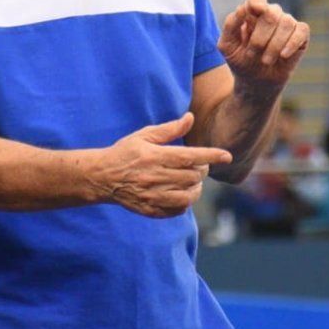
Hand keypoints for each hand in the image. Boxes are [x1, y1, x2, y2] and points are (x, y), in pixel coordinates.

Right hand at [100, 112, 231, 218]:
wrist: (102, 176)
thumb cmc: (125, 152)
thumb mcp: (144, 135)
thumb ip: (170, 129)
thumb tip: (190, 118)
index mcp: (155, 156)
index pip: (191, 157)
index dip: (211, 156)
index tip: (226, 155)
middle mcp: (155, 177)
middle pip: (193, 177)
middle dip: (202, 171)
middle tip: (199, 166)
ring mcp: (152, 195)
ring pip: (188, 196)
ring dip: (196, 188)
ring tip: (193, 181)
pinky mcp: (150, 209)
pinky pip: (177, 210)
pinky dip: (184, 203)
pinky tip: (181, 193)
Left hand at [218, 0, 308, 87]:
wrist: (255, 82)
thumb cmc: (240, 60)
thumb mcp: (227, 46)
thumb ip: (230, 25)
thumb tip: (241, 9)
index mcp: (252, 13)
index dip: (257, 3)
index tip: (255, 11)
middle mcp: (271, 14)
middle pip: (270, 13)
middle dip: (259, 38)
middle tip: (252, 54)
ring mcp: (286, 23)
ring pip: (286, 22)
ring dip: (273, 45)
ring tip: (265, 61)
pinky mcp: (301, 35)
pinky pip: (301, 30)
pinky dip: (292, 43)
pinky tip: (283, 55)